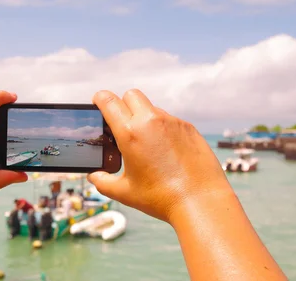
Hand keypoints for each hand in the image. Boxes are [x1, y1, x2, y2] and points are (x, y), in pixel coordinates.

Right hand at [88, 89, 231, 222]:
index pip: (109, 101)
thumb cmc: (161, 198)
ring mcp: (172, 122)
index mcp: (130, 133)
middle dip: (123, 104)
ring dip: (144, 118)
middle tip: (122, 124)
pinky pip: (170, 120)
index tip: (98, 103)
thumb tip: (94, 176)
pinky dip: (163, 129)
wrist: (200, 201)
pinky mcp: (188, 128)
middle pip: (131, 95)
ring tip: (147, 144)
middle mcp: (151, 121)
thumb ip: (103, 182)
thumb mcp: (125, 192)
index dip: (99, 98)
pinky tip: (167, 151)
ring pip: (152, 108)